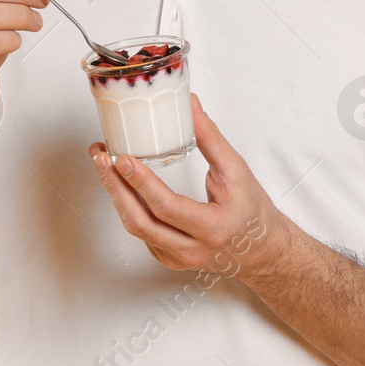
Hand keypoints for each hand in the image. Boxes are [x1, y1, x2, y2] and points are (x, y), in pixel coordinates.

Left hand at [90, 93, 288, 280]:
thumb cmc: (253, 211)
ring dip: (117, 196)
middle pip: (140, 222)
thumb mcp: (236, 171)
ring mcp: (179, 259)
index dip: (141, 182)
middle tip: (101, 157)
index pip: (167, 207)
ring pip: (136, 229)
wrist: (263, 250)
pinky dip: (129, 208)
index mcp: (213, 228)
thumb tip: (190, 105)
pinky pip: (142, 235)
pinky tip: (123, 186)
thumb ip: (210, 138)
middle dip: (116, 187)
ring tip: (104, 166)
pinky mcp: (171, 260)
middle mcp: (193, 250)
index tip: (122, 158)